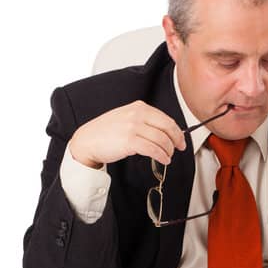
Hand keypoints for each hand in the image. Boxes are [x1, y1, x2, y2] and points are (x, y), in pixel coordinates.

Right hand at [68, 100, 186, 168]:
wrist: (87, 140)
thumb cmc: (106, 131)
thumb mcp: (127, 117)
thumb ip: (144, 120)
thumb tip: (165, 131)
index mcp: (139, 107)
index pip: (166, 119)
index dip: (177, 131)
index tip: (181, 139)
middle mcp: (137, 115)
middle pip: (167, 127)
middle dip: (177, 140)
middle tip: (179, 148)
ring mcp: (133, 127)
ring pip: (162, 139)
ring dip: (168, 150)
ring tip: (168, 156)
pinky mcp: (129, 141)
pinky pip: (153, 149)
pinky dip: (161, 156)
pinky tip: (163, 159)